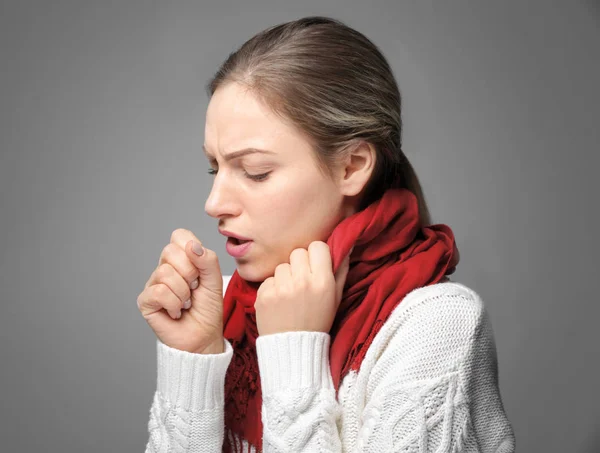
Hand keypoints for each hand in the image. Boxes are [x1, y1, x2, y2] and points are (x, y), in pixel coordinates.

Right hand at [137, 228, 223, 353]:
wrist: (203, 337)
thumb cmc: (208, 309)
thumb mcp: (215, 281)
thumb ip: (208, 260)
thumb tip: (192, 245)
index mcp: (182, 259)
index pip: (179, 236)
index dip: (192, 249)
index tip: (200, 270)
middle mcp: (165, 268)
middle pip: (169, 251)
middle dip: (189, 272)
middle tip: (194, 288)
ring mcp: (153, 284)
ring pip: (164, 273)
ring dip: (183, 292)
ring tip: (186, 303)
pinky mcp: (145, 301)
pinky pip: (158, 292)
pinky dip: (173, 304)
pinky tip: (176, 312)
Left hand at [255, 241, 351, 335]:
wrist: (293, 347)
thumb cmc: (317, 321)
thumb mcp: (336, 298)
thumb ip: (341, 271)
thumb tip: (345, 246)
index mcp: (322, 281)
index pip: (317, 246)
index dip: (316, 254)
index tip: (315, 265)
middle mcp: (302, 281)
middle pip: (297, 252)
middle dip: (299, 264)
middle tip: (301, 280)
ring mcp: (281, 288)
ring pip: (281, 266)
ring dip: (285, 276)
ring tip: (289, 294)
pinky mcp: (264, 295)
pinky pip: (268, 279)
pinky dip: (272, 288)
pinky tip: (278, 302)